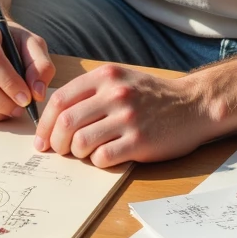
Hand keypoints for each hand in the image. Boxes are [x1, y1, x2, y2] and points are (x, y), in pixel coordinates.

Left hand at [33, 63, 214, 167]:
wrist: (193, 105)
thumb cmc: (153, 96)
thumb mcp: (121, 80)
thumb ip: (91, 92)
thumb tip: (56, 116)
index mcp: (106, 76)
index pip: (60, 99)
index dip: (45, 123)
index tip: (42, 138)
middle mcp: (116, 94)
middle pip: (66, 123)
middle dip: (56, 142)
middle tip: (58, 151)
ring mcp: (128, 118)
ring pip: (81, 142)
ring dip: (76, 153)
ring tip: (84, 153)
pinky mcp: (140, 141)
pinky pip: (103, 157)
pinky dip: (97, 161)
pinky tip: (105, 156)